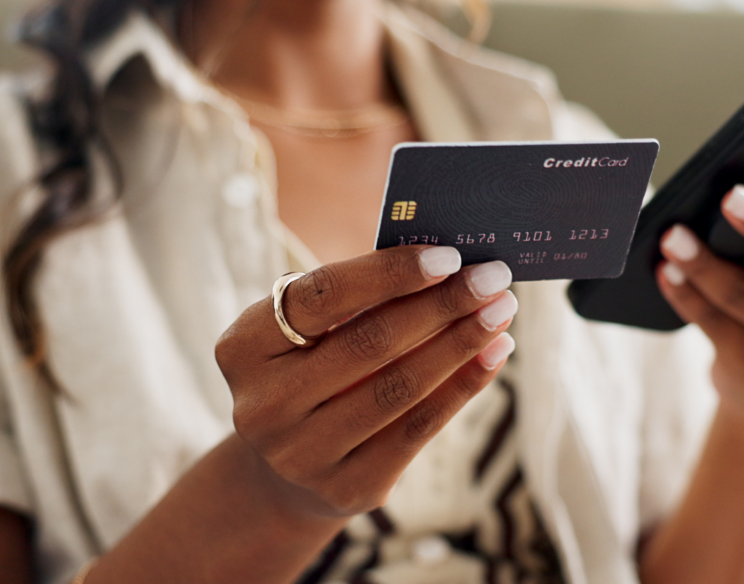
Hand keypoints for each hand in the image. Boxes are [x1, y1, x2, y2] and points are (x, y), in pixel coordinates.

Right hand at [214, 246, 517, 520]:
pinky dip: (464, 386)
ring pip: (400, 387)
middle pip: (369, 342)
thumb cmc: (310, 371)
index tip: (450, 255)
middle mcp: (263, 405)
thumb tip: (448, 266)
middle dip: (441, 304)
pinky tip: (494, 354)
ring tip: (501, 312)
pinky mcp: (346, 488)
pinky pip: (420, 428)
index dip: (390, 273)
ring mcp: (302, 454)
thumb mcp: (309, 333)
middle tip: (493, 277)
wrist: (285, 471)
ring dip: (462, 343)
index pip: (323, 296)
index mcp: (243, 348)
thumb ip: (358, 299)